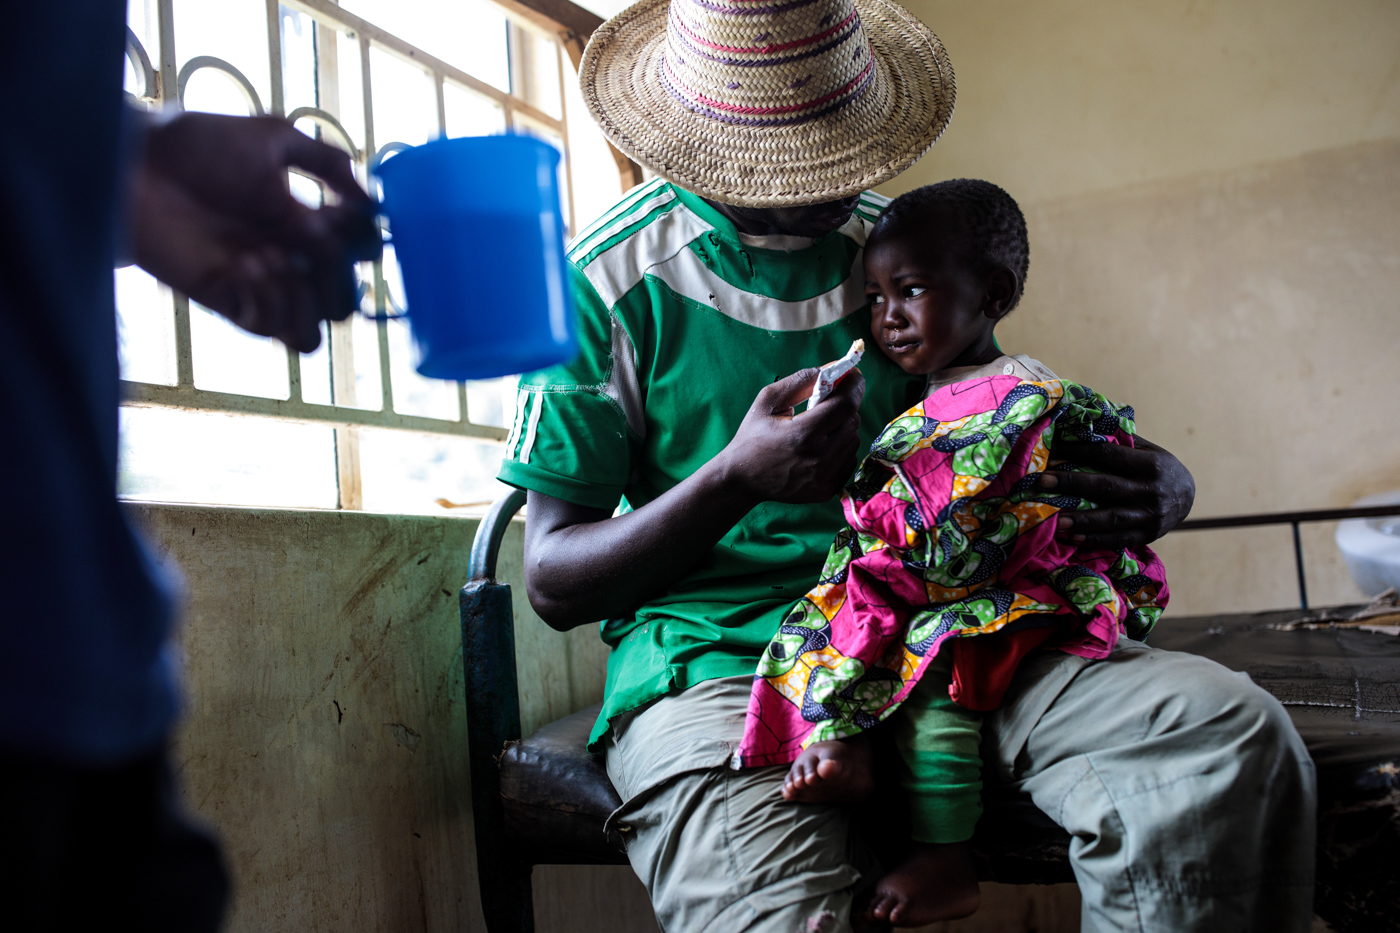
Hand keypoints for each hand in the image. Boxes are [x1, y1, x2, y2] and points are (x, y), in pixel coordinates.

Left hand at [128, 112, 381, 352]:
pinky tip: (244, 266)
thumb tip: (370, 199)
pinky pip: (272, 329)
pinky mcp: (228, 300)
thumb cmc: (197, 146)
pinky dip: (269, 301)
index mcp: (305, 221)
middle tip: (310, 244)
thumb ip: (327, 162)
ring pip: (314, 329)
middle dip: (338, 276)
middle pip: (344, 299)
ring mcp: (260, 284)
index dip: (363, 241)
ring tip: (270, 258)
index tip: (341, 214)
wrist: (135, 166)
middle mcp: (288, 258)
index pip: (358, 252)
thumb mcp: (273, 138)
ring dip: (305, 297)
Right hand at [717, 368, 865, 503]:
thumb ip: (800, 381)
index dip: (854, 386)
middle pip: (853, 421)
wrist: (742, 479)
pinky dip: (841, 449)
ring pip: (854, 441)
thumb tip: (832, 368)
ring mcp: (824, 478)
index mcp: (802, 434)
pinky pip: (849, 460)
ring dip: (843, 428)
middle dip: (845, 406)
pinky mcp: (827, 491)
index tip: (854, 375)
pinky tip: (820, 448)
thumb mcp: (768, 400)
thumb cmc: (752, 435)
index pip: (845, 405)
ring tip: (821, 428)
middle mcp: (818, 458)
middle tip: (830, 401)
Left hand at [1036, 435, 1194, 548]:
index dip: (1079, 451)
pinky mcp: (1147, 535)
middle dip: (1072, 483)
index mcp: (1149, 464)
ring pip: (1111, 518)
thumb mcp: (1147, 450)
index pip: (1108, 455)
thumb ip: (1121, 443)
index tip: (1053, 450)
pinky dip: (1095, 540)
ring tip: (1054, 520)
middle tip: (1043, 481)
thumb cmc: (1158, 468)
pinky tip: (1073, 538)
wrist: (1188, 497)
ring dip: (1081, 520)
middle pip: (1106, 486)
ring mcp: (1150, 516)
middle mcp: (1151, 490)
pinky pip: (1118, 539)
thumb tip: (1082, 428)